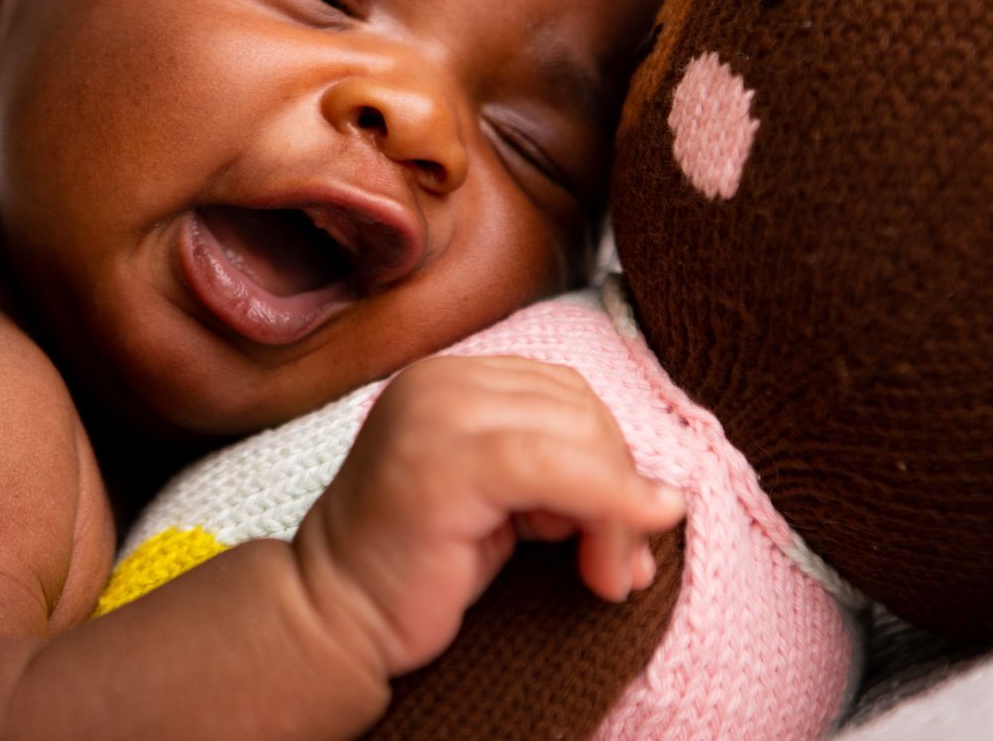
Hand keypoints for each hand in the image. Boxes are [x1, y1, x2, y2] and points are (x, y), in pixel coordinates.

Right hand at [289, 355, 686, 678]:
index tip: (622, 532)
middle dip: (619, 489)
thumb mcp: (499, 502)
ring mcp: (437, 414)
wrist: (333, 615)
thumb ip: (558, 473)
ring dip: (614, 514)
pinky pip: (557, 470)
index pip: (566, 394)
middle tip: (619, 568)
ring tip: (604, 576)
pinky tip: (617, 562)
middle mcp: (440, 379)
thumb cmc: (414, 568)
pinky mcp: (445, 462)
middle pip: (579, 410)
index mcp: (449, 377)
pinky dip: (608, 508)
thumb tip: (660, 496)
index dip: (609, 461)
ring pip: (577, 437)